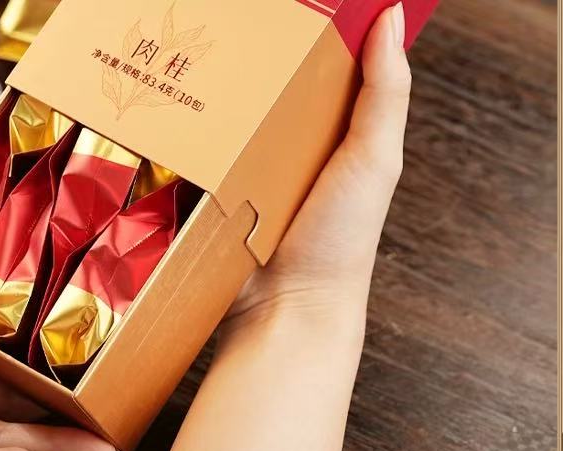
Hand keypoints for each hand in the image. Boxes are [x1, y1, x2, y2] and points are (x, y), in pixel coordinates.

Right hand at [127, 4, 413, 450]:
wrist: (286, 308)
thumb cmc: (341, 238)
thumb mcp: (374, 159)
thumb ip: (385, 93)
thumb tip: (390, 15)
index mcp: (335, 129)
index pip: (325, 63)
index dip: (313, 27)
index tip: (289, 4)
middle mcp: (293, 142)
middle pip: (270, 82)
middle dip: (250, 50)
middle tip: (223, 16)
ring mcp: (252, 164)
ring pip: (232, 111)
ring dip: (216, 86)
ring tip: (193, 48)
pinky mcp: (218, 185)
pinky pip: (204, 147)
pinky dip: (192, 127)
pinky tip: (173, 101)